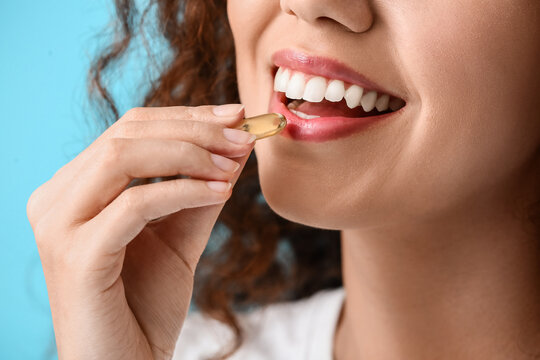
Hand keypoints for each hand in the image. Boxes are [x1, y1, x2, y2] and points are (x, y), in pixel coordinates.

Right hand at [26, 104, 254, 359]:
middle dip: (193, 130)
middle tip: (243, 136)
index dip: (184, 116)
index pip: (128, 129)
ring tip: (234, 163)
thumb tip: (235, 143)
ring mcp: (59, 226)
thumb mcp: (179, 235)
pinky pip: (136, 204)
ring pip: (124, 158)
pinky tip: (220, 193)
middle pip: (125, 134)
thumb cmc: (146, 305)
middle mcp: (56, 199)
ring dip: (190, 154)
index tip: (235, 115)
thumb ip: (201, 188)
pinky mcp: (77, 255)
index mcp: (74, 189)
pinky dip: (184, 191)